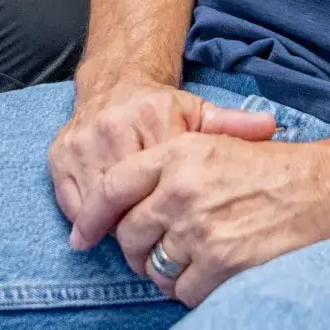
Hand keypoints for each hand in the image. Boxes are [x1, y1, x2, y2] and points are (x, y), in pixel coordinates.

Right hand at [49, 81, 276, 233]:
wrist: (115, 82)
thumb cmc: (163, 109)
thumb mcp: (199, 114)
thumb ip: (234, 124)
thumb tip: (272, 126)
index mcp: (150, 117)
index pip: (159, 183)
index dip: (169, 212)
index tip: (179, 231)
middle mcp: (110, 126)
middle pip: (125, 200)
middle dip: (139, 227)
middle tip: (156, 247)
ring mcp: (80, 141)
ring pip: (94, 206)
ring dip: (112, 228)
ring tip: (133, 240)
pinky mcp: (57, 154)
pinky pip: (71, 204)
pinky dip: (87, 220)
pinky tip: (106, 226)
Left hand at [75, 132, 329, 306]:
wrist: (322, 188)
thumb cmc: (269, 168)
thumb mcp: (214, 145)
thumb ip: (168, 169)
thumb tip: (121, 205)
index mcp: (177, 154)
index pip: (113, 186)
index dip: (92, 216)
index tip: (82, 237)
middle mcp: (181, 189)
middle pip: (129, 234)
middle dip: (137, 250)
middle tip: (154, 253)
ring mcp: (200, 228)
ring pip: (154, 268)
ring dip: (167, 273)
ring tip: (192, 261)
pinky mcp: (222, 262)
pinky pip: (185, 291)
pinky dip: (194, 290)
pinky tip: (214, 275)